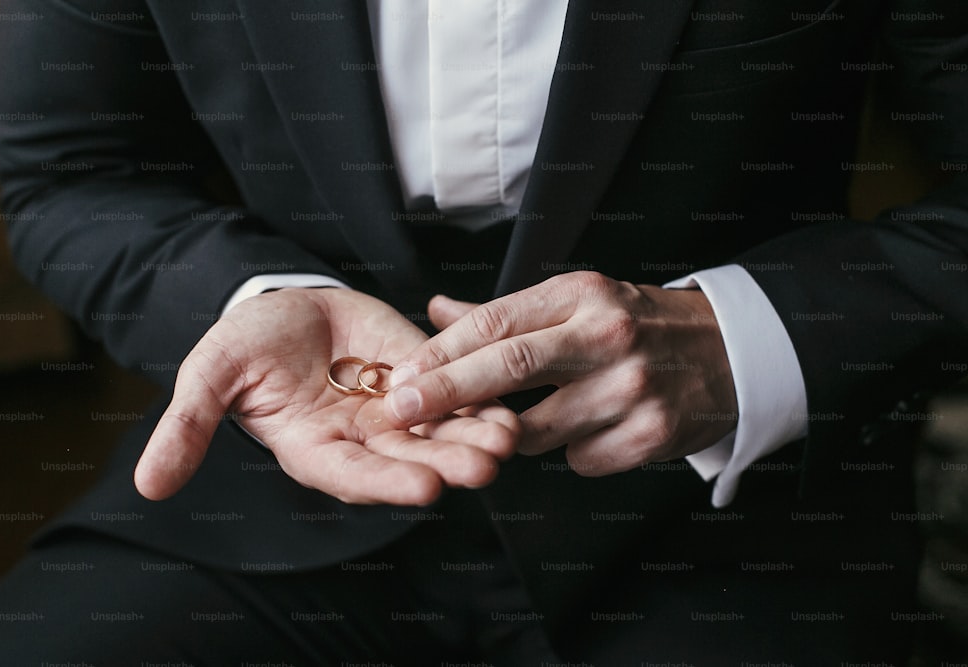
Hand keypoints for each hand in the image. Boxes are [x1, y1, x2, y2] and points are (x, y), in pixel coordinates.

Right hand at [134, 289, 517, 504]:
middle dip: (446, 464)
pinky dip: (480, 402)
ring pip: (439, 433)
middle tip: (484, 466)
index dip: (386, 483)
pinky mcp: (420, 379)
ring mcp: (394, 412)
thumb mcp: (210, 375)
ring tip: (507, 437)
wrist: (285, 305)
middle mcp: (360, 441)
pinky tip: (509, 405)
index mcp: (313, 448)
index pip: (352, 475)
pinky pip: (454, 396)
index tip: (424, 488)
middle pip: (408, 461)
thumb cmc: (245, 342)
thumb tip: (147, 487)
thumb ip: (187, 426)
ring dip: (474, 437)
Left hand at [384, 271, 737, 474]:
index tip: (402, 376)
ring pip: (536, 430)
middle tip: (399, 412)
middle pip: (510, 368)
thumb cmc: (636, 324)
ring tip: (533, 418)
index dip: (442, 352)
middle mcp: (607, 335)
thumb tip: (435, 310)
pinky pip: (579, 460)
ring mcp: (632, 387)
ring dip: (514, 434)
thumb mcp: (577, 301)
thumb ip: (504, 314)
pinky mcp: (653, 434)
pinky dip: (572, 452)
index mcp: (582, 294)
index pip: (496, 322)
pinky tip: (593, 429)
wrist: (729, 351)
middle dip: (446, 392)